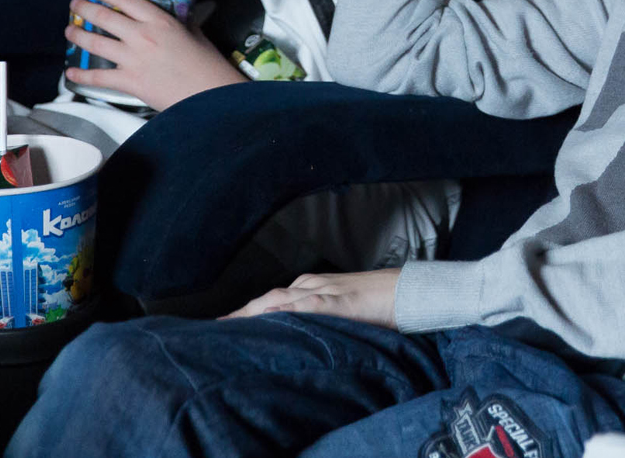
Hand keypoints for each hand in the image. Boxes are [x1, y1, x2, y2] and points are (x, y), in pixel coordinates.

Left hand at [64, 0, 246, 110]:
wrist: (209, 94)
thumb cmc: (207, 65)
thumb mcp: (194, 33)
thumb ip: (179, 22)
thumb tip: (175, 16)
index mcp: (158, 20)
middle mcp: (141, 36)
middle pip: (103, 17)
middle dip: (83, 8)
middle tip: (75, 5)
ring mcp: (133, 59)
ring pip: (95, 43)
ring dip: (78, 36)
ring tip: (70, 31)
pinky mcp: (130, 82)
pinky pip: (98, 78)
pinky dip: (81, 76)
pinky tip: (71, 73)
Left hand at [226, 270, 400, 327]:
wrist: (409, 290)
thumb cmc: (379, 305)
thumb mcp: (344, 315)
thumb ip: (322, 322)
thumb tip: (301, 339)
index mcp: (312, 288)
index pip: (271, 301)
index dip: (247, 314)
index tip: (224, 328)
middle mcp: (312, 285)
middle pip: (268, 298)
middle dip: (241, 314)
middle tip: (214, 331)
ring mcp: (325, 290)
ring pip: (281, 299)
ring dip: (254, 311)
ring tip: (229, 326)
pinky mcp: (340, 300)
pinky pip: (309, 304)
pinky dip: (288, 309)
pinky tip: (271, 315)